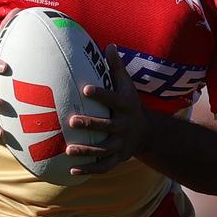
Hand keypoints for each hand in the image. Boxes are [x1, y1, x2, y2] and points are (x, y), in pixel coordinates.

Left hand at [67, 45, 148, 174]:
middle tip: (72, 121)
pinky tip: (72, 170)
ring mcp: (121, 145)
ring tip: (68, 150)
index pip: (113, 100)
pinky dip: (89, 170)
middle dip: (91, 124)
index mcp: (126, 107)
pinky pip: (103, 167)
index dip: (101, 95)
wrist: (147, 133)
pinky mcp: (118, 159)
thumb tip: (108, 45)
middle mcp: (125, 126)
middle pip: (108, 126)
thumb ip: (117, 68)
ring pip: (104, 150)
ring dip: (87, 151)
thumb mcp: (127, 86)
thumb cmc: (130, 104)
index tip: (85, 89)